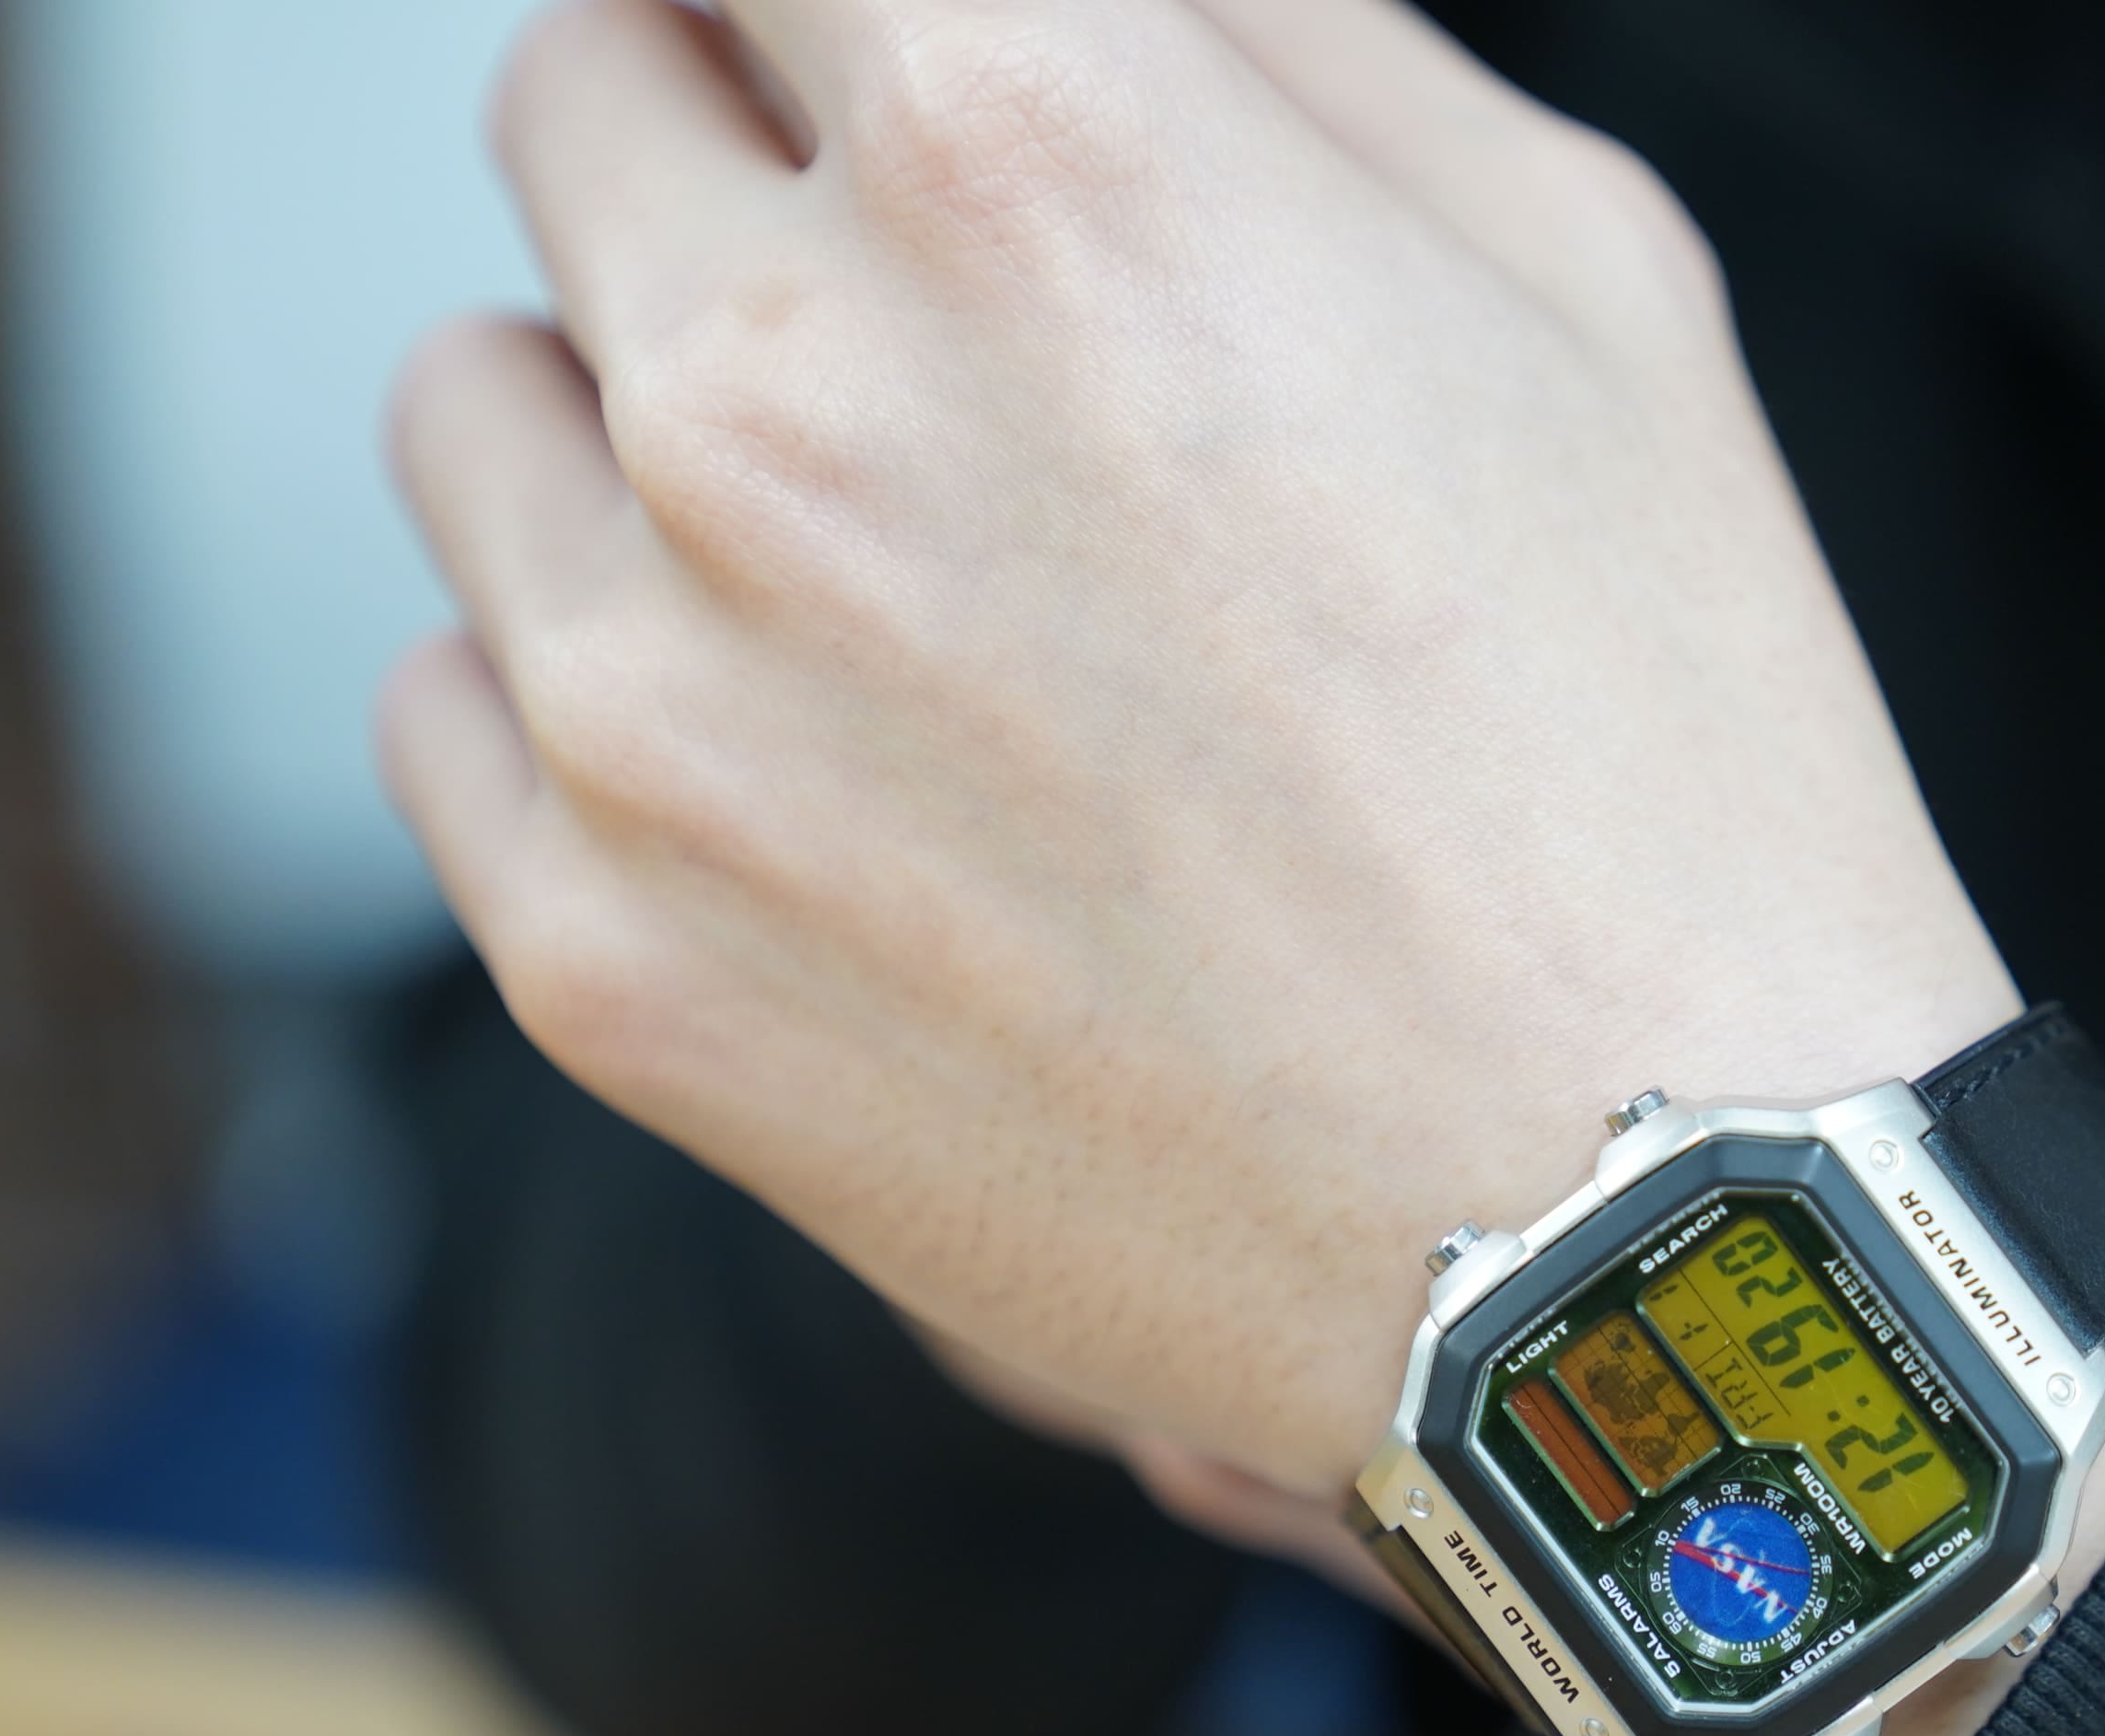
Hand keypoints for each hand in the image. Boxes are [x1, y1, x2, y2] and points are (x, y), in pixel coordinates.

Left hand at [383, 0, 2021, 1500]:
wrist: (1632, 1244)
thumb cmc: (1659, 761)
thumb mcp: (1574, 265)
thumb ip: (1271, 30)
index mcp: (1033, 146)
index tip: (868, 62)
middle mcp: (782, 388)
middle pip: (577, 95)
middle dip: (738, 162)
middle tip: (920, 319)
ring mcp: (655, 693)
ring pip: (476, 396)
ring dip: (630, 420)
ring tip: (876, 578)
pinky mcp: (601, 956)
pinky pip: (445, 696)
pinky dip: (586, 694)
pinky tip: (808, 774)